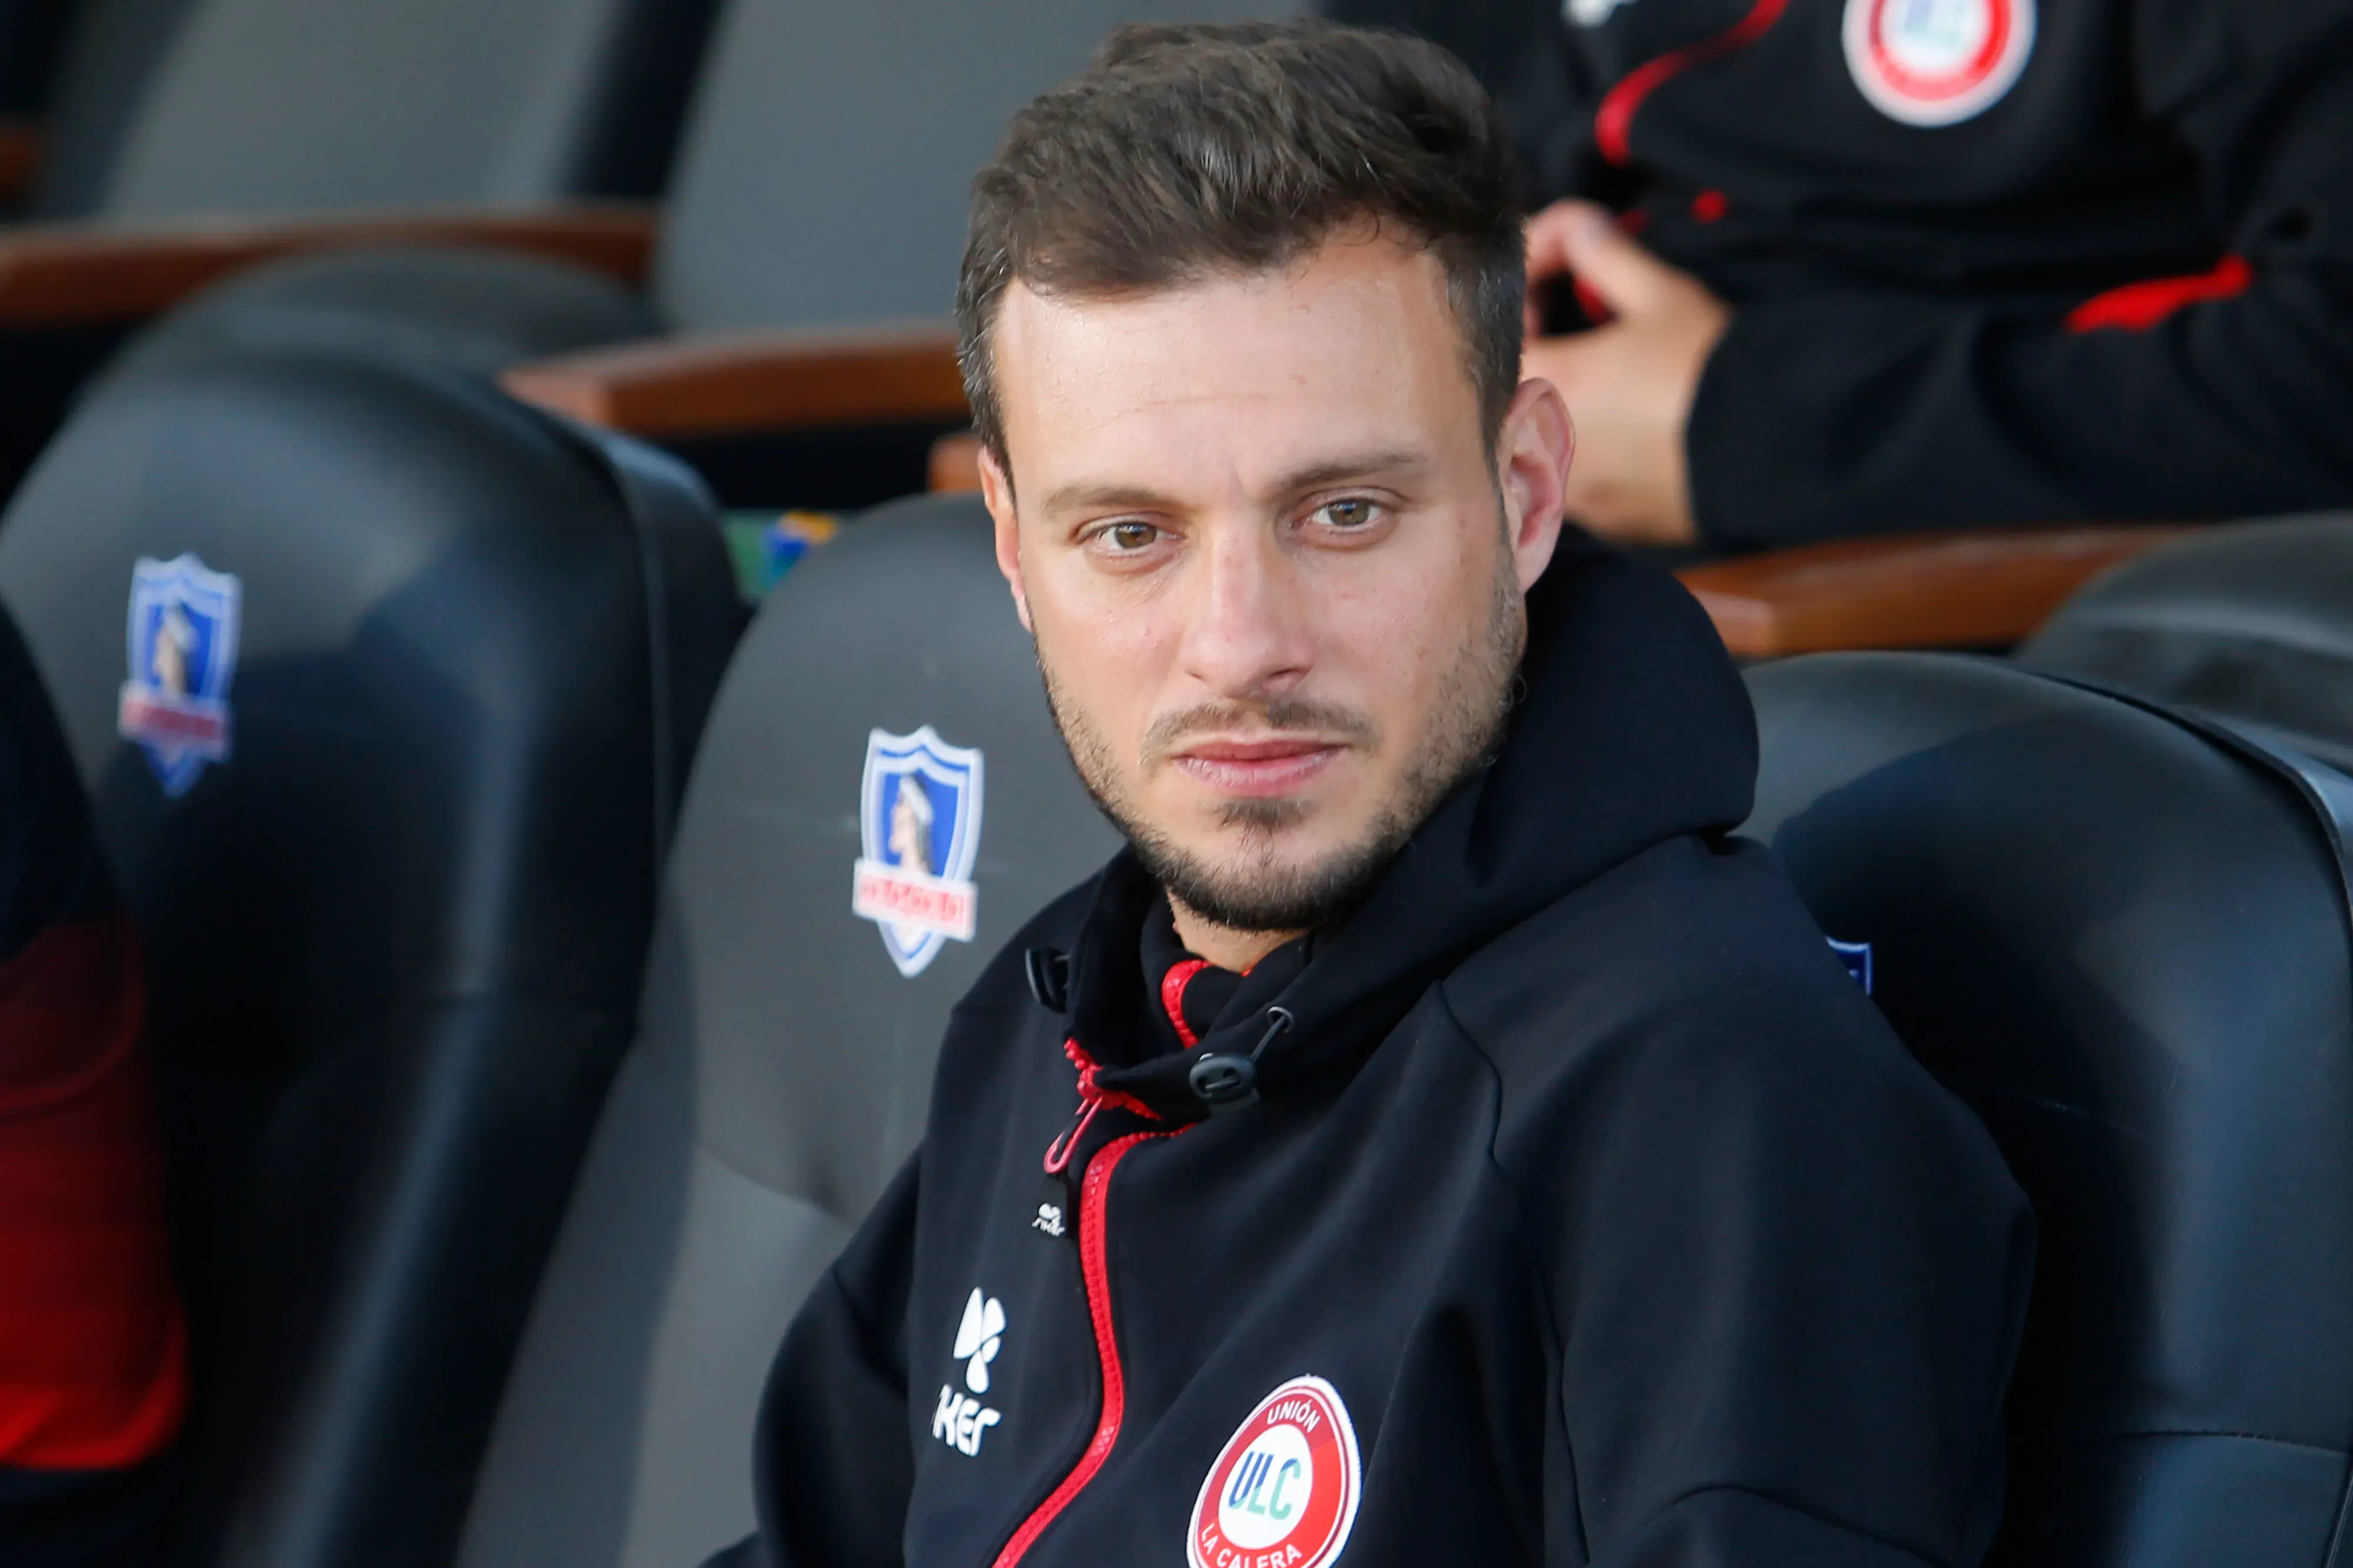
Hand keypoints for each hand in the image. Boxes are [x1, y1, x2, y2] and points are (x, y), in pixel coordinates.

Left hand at [1522, 201, 1729, 547]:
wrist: (1779, 452)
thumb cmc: (1713, 372)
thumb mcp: (1662, 295)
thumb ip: (1603, 254)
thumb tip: (1579, 226)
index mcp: (1546, 387)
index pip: (1499, 332)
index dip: (1526, 291)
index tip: (1557, 271)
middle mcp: (1544, 450)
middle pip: (1513, 389)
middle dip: (1539, 344)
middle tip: (1572, 312)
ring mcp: (1572, 493)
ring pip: (1540, 439)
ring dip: (1561, 400)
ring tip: (1606, 370)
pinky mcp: (1606, 521)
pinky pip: (1577, 480)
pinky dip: (1590, 447)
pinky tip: (1628, 424)